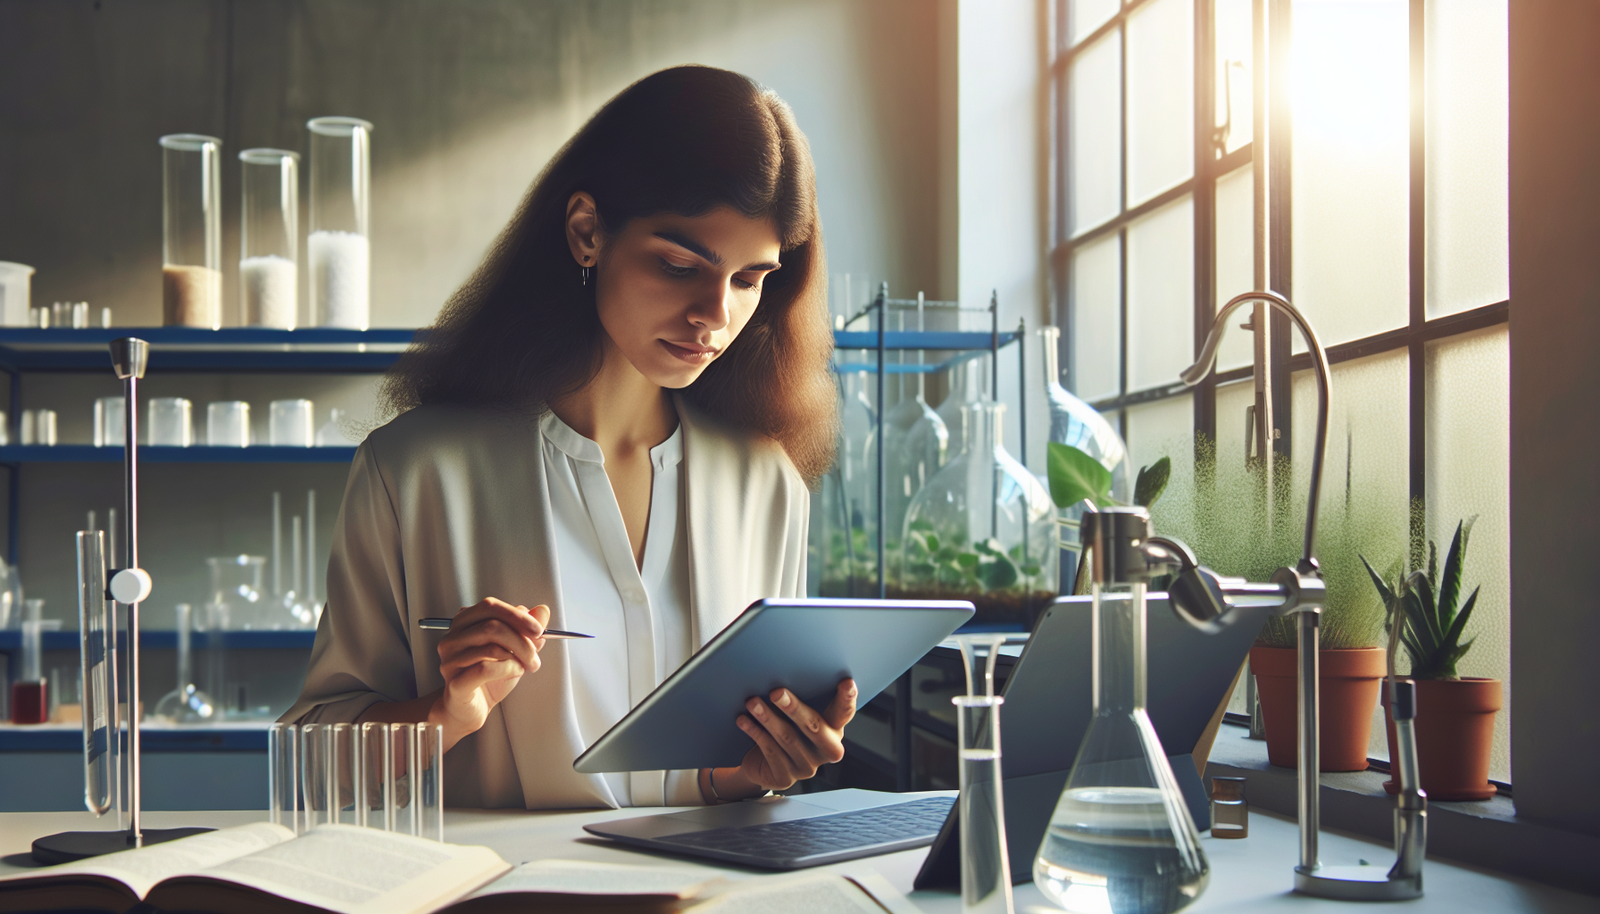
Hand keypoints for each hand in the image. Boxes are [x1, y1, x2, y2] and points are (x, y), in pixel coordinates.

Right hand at [429, 598, 548, 743]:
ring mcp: (450, 661)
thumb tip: (542, 611)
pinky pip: (486, 669)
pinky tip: (515, 673)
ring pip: (492, 648)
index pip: (490, 607)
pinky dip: (508, 669)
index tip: (539, 629)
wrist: (471, 709)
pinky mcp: (455, 683)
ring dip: (518, 657)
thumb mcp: (513, 649)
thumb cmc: (489, 676)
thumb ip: (526, 630)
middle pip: (492, 626)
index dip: (517, 616)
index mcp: (464, 623)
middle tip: (535, 656)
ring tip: (525, 667)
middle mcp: (452, 639)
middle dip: (522, 641)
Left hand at [709, 679, 856, 798]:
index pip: (845, 713)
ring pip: (788, 738)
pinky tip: (744, 720)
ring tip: (752, 703)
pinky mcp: (785, 777)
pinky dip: (755, 732)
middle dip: (794, 708)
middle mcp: (826, 750)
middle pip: (814, 727)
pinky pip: (770, 751)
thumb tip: (782, 668)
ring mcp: (807, 767)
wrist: (762, 765)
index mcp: (834, 729)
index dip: (847, 699)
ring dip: (768, 718)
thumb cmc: (784, 729)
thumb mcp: (795, 715)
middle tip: (776, 692)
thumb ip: (801, 699)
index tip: (846, 682)